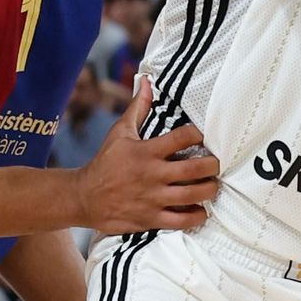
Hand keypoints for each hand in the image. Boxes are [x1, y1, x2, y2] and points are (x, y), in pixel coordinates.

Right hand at [72, 77, 221, 233]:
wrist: (84, 197)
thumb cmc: (105, 162)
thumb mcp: (120, 132)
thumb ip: (138, 107)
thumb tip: (147, 81)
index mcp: (147, 151)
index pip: (183, 137)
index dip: (199, 134)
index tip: (203, 136)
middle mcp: (152, 175)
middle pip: (195, 168)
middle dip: (213, 165)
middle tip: (216, 164)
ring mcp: (153, 198)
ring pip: (193, 195)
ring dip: (209, 189)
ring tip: (212, 185)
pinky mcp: (151, 218)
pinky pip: (181, 220)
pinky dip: (197, 216)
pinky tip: (201, 209)